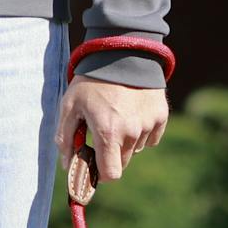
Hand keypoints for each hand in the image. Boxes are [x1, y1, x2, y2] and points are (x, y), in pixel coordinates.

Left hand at [57, 75, 167, 204]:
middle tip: (103, 134)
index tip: (95, 167)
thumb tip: (67, 165)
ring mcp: (148, 124)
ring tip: (117, 116)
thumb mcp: (70, 106)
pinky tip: (132, 112)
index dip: (102, 175)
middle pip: (123, 162)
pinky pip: (150, 136)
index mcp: (108, 133)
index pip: (111, 174)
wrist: (121, 53)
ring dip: (126, 140)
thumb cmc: (91, 80)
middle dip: (111, 154)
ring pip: (136, 148)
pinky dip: (141, 130)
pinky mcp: (160, 116)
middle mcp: (132, 132)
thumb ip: (66, 138)